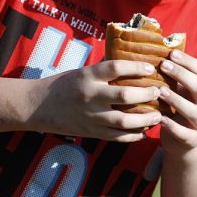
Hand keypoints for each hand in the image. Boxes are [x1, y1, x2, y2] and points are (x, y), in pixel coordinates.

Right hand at [28, 60, 162, 141]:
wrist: (37, 107)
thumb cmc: (64, 84)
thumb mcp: (82, 71)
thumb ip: (104, 69)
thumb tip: (131, 59)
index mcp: (87, 76)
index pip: (115, 67)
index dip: (136, 67)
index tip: (152, 68)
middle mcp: (90, 96)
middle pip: (124, 95)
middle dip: (146, 94)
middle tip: (159, 92)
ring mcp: (91, 116)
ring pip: (123, 121)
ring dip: (144, 119)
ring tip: (158, 116)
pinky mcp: (91, 132)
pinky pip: (116, 137)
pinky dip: (133, 136)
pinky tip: (144, 131)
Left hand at [157, 50, 196, 155]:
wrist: (184, 142)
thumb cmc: (178, 107)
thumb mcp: (180, 89)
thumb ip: (174, 74)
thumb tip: (157, 47)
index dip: (188, 61)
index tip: (171, 53)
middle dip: (182, 75)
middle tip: (163, 66)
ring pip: (194, 111)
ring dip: (177, 100)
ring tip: (160, 91)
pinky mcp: (193, 139)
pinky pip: (184, 133)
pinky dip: (172, 126)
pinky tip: (159, 118)